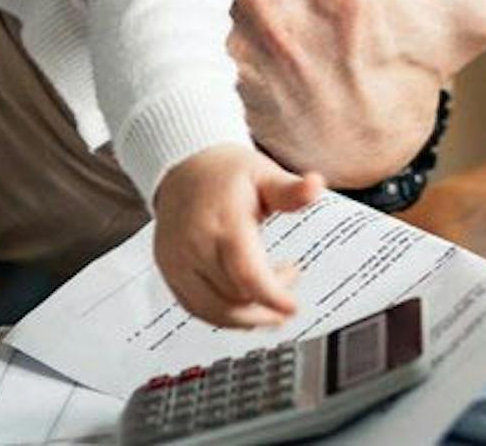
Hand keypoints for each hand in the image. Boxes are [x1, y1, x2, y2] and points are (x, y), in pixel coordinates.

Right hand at [152, 145, 325, 327]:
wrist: (184, 169)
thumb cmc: (227, 174)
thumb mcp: (263, 174)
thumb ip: (290, 190)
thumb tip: (315, 184)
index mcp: (224, 222)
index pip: (247, 274)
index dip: (272, 297)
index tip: (292, 307)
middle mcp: (196, 245)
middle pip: (235, 298)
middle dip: (269, 301)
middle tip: (289, 277)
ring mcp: (179, 262)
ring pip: (216, 311)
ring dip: (249, 316)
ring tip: (270, 299)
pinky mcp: (170, 273)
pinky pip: (197, 309)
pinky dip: (225, 316)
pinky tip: (245, 307)